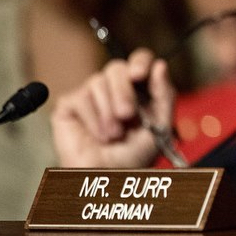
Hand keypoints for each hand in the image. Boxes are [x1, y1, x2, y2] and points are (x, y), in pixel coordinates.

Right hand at [51, 48, 176, 167]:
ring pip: (98, 82)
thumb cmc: (136, 153)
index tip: (138, 74)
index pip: (139, 59)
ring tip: (114, 134)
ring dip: (108, 112)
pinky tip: (99, 134)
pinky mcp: (70, 105)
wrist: (110, 176)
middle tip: (126, 115)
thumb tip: (160, 65)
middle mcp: (115, 86)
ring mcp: (91, 93)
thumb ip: (164, 95)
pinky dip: (92, 118)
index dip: (139, 61)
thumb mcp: (160, 124)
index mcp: (139, 87)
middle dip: (123, 92)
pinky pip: (80, 97)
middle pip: (117, 68)